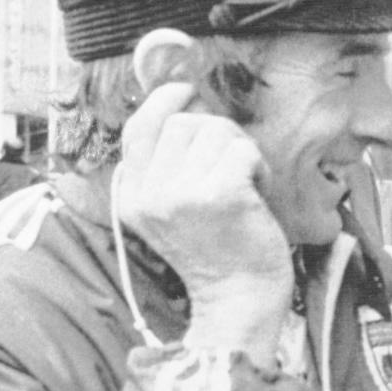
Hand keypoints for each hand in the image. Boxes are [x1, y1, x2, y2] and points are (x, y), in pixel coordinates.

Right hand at [116, 83, 292, 367]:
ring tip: (249, 185)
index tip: (187, 90)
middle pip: (183, 123)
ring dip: (240, 151)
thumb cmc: (220, 253)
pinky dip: (259, 165)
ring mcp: (181, 194)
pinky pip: (242, 149)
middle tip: (236, 167)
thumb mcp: (174, 212)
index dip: (164, 101)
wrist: (240, 299)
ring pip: (214, 130)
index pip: (138, 128)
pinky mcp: (219, 195)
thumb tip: (185, 105)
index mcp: (131, 197)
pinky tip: (260, 191)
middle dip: (217, 134)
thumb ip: (167, 168)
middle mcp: (149, 195)